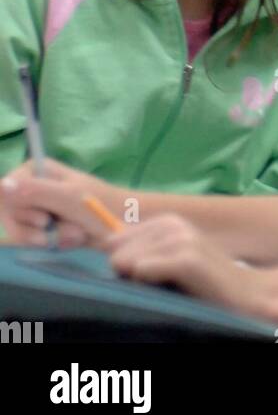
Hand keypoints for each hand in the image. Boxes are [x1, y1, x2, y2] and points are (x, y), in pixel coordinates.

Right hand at [0, 158, 114, 247]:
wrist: (127, 228)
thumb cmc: (103, 207)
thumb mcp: (69, 199)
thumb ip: (35, 191)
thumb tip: (0, 184)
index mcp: (37, 170)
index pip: (4, 192)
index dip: (19, 210)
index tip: (42, 217)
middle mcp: (34, 186)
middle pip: (10, 215)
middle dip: (38, 228)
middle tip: (65, 225)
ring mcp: (39, 207)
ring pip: (21, 231)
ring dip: (50, 237)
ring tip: (75, 232)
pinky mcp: (45, 227)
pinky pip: (34, 242)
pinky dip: (53, 244)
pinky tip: (72, 239)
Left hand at [106, 215, 266, 316]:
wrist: (248, 297)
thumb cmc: (204, 286)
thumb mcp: (170, 265)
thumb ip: (141, 255)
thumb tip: (106, 254)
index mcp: (166, 223)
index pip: (113, 240)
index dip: (116, 264)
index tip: (130, 279)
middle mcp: (172, 224)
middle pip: (115, 253)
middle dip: (125, 275)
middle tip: (157, 289)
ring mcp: (180, 238)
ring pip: (125, 262)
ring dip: (140, 284)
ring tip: (166, 291)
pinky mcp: (187, 258)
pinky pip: (142, 270)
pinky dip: (149, 285)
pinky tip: (172, 290)